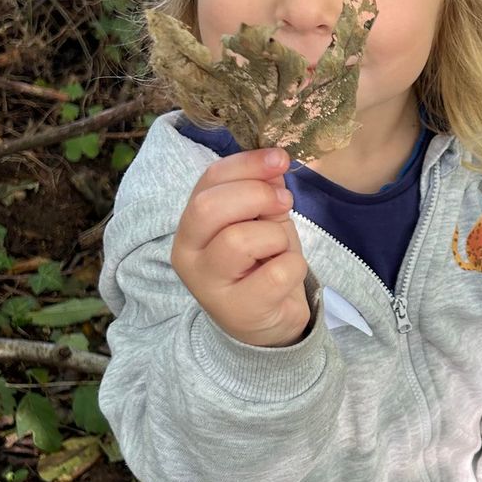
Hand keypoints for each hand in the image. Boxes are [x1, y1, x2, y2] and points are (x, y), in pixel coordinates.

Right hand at [170, 148, 310, 347]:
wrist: (267, 323)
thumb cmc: (261, 264)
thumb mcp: (261, 221)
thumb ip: (263, 191)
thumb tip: (274, 161)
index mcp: (190, 226)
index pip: (208, 181)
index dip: (246, 164)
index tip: (280, 158)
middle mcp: (188, 255)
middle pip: (209, 207)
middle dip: (256, 195)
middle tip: (284, 202)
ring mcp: (208, 286)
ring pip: (239, 240)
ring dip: (275, 236)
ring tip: (280, 248)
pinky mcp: (238, 311)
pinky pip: (275, 273)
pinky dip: (293, 266)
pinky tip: (287, 274)